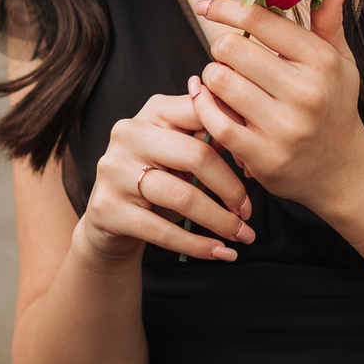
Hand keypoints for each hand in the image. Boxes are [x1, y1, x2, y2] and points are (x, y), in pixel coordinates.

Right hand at [78, 93, 255, 264]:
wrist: (109, 220)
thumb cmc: (158, 181)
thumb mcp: (182, 153)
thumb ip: (210, 140)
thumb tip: (251, 145)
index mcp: (154, 111)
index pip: (205, 113)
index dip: (237, 141)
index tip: (256, 169)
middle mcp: (129, 134)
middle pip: (198, 156)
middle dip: (231, 188)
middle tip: (248, 211)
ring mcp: (114, 170)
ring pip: (183, 196)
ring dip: (220, 221)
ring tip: (242, 234)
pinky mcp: (107, 208)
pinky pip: (163, 231)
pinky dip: (197, 245)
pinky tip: (219, 252)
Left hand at [191, 0, 363, 214]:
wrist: (343, 170)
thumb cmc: (335, 106)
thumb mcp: (341, 62)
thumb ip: (329, 20)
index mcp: (321, 60)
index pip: (259, 18)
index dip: (225, 7)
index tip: (205, 5)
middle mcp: (305, 91)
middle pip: (231, 47)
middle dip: (222, 48)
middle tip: (229, 58)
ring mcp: (284, 126)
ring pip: (219, 82)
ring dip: (212, 78)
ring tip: (224, 82)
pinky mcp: (263, 156)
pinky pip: (215, 121)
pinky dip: (204, 107)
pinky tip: (209, 103)